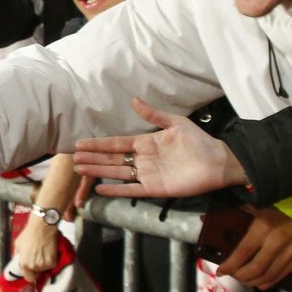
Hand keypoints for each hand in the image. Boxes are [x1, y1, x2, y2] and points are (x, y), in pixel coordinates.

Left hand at [13, 217, 57, 276]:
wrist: (42, 227)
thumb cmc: (30, 233)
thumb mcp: (17, 245)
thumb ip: (17, 256)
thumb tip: (17, 261)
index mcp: (24, 264)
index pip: (29, 278)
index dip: (30, 274)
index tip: (32, 271)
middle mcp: (34, 266)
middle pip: (37, 274)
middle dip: (37, 268)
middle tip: (37, 258)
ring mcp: (44, 265)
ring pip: (45, 269)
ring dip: (44, 263)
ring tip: (43, 252)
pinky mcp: (53, 261)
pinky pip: (52, 265)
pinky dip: (51, 260)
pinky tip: (48, 251)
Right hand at [73, 98, 248, 197]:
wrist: (217, 162)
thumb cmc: (199, 141)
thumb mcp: (176, 123)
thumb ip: (154, 115)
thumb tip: (134, 100)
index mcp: (146, 143)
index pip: (116, 143)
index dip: (99, 144)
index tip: (81, 143)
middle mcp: (143, 159)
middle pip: (112, 159)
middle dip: (93, 158)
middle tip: (74, 159)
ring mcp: (147, 175)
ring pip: (117, 173)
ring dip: (99, 171)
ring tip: (81, 170)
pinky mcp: (155, 189)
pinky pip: (132, 190)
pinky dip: (117, 190)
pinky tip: (101, 189)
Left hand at [215, 206, 291, 288]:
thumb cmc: (282, 202)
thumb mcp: (258, 204)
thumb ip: (240, 214)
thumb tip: (217, 221)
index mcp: (263, 227)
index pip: (242, 253)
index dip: (229, 266)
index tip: (220, 271)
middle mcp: (277, 242)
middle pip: (255, 269)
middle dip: (240, 276)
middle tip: (233, 275)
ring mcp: (291, 251)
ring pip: (269, 276)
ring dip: (254, 282)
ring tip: (245, 280)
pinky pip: (282, 275)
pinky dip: (269, 282)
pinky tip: (261, 282)